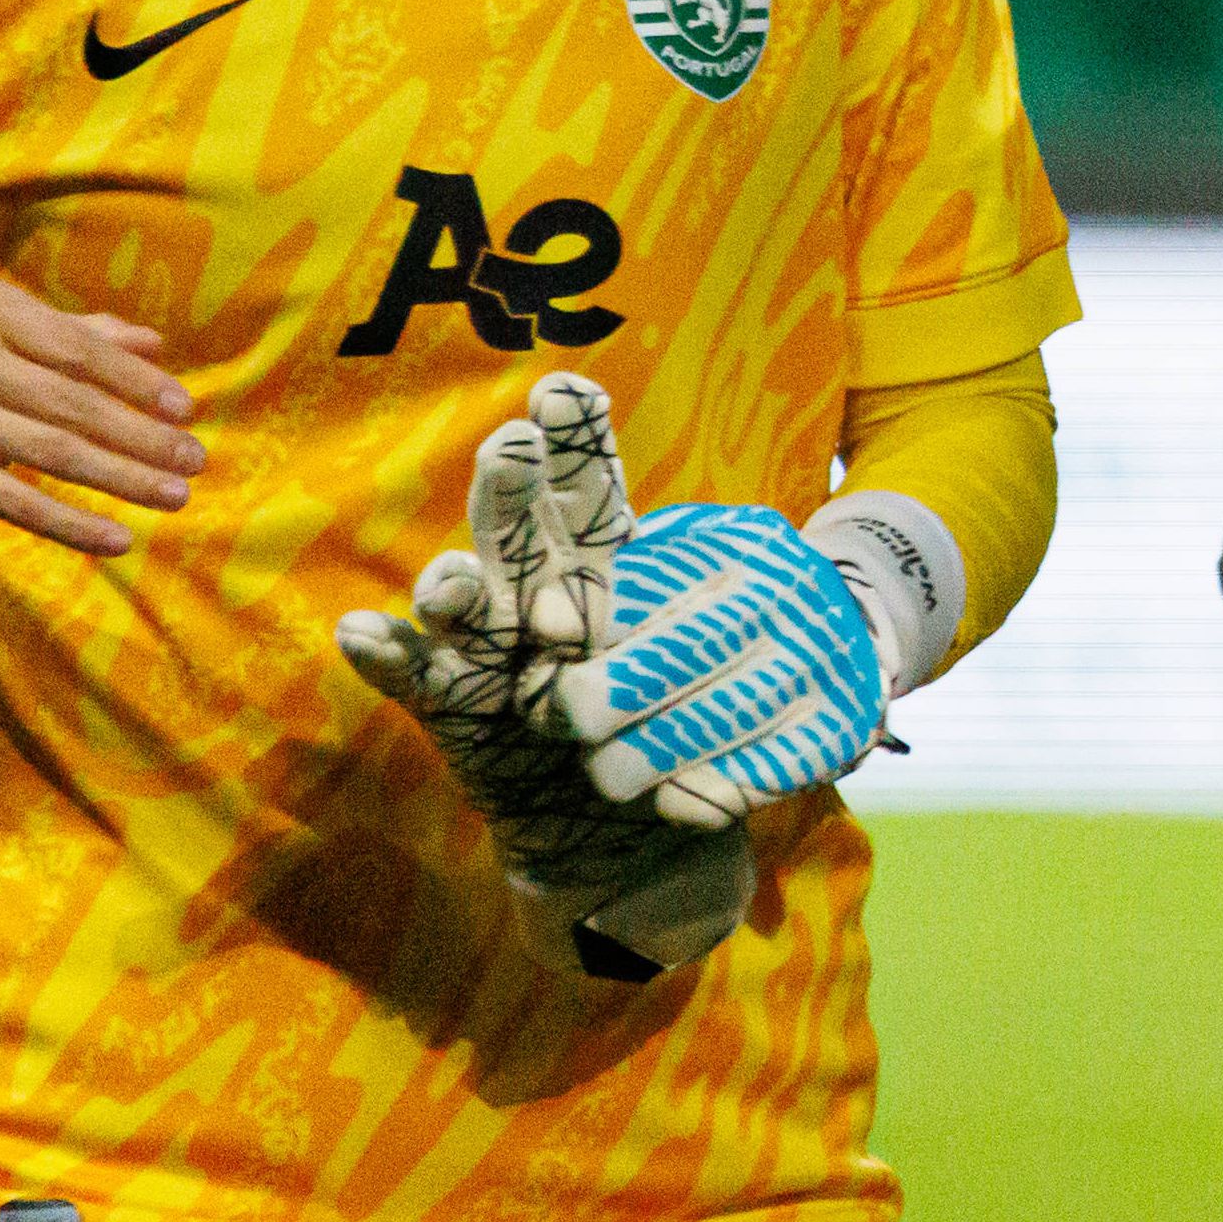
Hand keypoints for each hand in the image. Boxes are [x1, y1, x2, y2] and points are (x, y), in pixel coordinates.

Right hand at [0, 275, 200, 554]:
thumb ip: (89, 336)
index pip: (78, 348)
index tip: (186, 411)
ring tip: (175, 497)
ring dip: (121, 478)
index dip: (136, 382)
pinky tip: (119, 539)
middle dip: (141, 435)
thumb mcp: (26, 339)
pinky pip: (15, 501)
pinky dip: (71, 523)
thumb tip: (155, 344)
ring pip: (50, 452)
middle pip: (70, 402)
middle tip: (194, 462)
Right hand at [338, 374, 752, 972]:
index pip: (590, 489)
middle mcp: (540, 594)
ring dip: (456, 580)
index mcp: (603, 564)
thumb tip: (861, 680)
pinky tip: (361, 631)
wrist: (631, 831)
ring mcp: (493, 651)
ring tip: (453, 577)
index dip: (577, 440)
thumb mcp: (736, 681)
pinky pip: (420, 680)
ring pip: (469, 599)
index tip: (566, 389)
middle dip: (513, 491)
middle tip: (511, 448)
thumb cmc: (684, 727)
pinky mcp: (457, 710)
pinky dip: (390, 656)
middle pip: (523, 532)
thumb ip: (767, 660)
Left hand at [545, 502, 894, 826]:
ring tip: (607, 764)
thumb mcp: (684, 556)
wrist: (854, 627)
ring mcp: (814, 671)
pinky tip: (669, 790)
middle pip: (658, 667)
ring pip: (689, 737)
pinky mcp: (834, 735)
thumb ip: (616, 577)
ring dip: (624, 762)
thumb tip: (544, 619)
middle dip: (584, 704)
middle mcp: (782, 602)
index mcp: (736, 548)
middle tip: (556, 718)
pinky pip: (739, 786)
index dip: (578, 618)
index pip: (639, 586)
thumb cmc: (730, 594)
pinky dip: (688, 797)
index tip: (543, 639)